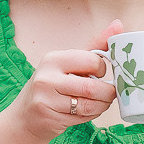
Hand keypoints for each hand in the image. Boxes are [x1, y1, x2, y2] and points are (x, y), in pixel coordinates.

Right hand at [12, 21, 121, 143]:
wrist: (25, 116)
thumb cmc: (53, 86)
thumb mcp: (70, 64)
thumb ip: (95, 47)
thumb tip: (118, 25)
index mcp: (53, 59)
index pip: (92, 61)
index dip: (104, 69)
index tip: (102, 74)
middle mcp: (46, 77)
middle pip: (92, 87)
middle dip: (108, 93)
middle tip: (109, 93)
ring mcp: (45, 99)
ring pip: (89, 105)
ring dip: (102, 106)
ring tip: (101, 102)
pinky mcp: (48, 117)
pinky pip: (82, 118)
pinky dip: (92, 116)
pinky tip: (86, 112)